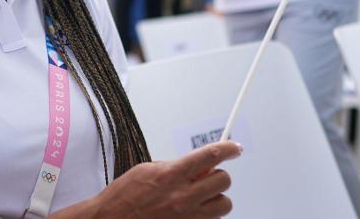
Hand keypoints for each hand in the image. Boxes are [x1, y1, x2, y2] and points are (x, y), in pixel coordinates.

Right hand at [93, 141, 241, 217]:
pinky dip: (206, 216)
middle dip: (217, 176)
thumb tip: (197, 165)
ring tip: (199, 198)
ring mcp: (187, 217)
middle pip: (223, 180)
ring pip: (224, 204)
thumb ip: (175, 167)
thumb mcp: (147, 170)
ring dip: (215, 198)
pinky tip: (191, 212)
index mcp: (171, 175)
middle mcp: (183, 197)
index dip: (228, 149)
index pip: (210, 155)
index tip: (235, 147)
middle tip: (205, 177)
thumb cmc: (124, 197)